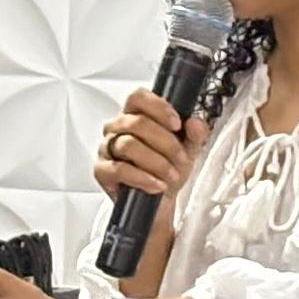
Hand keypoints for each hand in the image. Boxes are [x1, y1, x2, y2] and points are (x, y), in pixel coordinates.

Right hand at [91, 88, 209, 211]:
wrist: (160, 202)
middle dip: (166, 143)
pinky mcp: (102, 171)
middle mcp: (117, 128)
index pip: (138, 97)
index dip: (158, 107)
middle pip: (137, 122)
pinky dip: (143, 178)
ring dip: (157, 162)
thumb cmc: (167, 170)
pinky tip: (157, 185)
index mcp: (134, 115)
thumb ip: (194, 134)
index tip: (177, 124)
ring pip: (129, 145)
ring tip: (171, 175)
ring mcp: (106, 148)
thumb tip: (196, 123)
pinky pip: (119, 169)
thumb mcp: (187, 150)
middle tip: (181, 158)